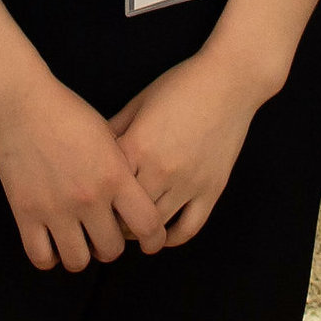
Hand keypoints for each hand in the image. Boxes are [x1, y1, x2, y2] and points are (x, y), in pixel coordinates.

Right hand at [0, 73, 167, 271]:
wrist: (22, 102)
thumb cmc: (68, 113)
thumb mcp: (108, 136)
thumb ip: (123, 170)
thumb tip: (138, 198)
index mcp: (115, 176)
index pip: (148, 226)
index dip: (153, 239)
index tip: (149, 241)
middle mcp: (89, 197)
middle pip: (111, 250)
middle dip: (110, 246)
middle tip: (103, 235)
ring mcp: (56, 208)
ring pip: (77, 261)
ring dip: (81, 255)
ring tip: (77, 240)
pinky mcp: (25, 212)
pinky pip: (41, 257)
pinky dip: (49, 257)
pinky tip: (52, 242)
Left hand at [110, 50, 266, 245]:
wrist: (229, 81)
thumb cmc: (180, 86)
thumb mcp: (138, 103)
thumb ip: (114, 131)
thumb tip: (91, 155)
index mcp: (137, 146)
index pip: (105, 188)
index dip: (95, 199)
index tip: (91, 203)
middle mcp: (160, 170)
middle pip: (126, 214)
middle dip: (113, 221)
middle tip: (107, 221)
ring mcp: (188, 183)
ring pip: (155, 227)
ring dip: (139, 233)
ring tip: (131, 229)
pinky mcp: (212, 191)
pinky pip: (189, 228)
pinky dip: (172, 238)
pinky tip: (162, 234)